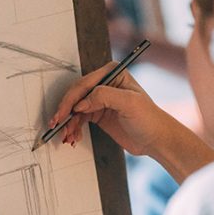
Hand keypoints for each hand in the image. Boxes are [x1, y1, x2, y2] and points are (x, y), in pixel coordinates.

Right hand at [50, 63, 170, 156]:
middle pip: (77, 96)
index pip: (85, 84)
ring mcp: (100, 100)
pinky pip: (79, 119)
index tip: (63, 113)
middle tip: (57, 125)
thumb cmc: (149, 119)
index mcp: (113, 74)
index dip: (71, 99)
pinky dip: (74, 128)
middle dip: (65, 111)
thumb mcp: (130, 103)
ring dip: (69, 123)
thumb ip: (105, 97)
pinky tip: (73, 137)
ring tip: (67, 137)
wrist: (156, 140)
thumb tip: (82, 102)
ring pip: (76, 109)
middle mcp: (104, 84)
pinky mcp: (98, 114)